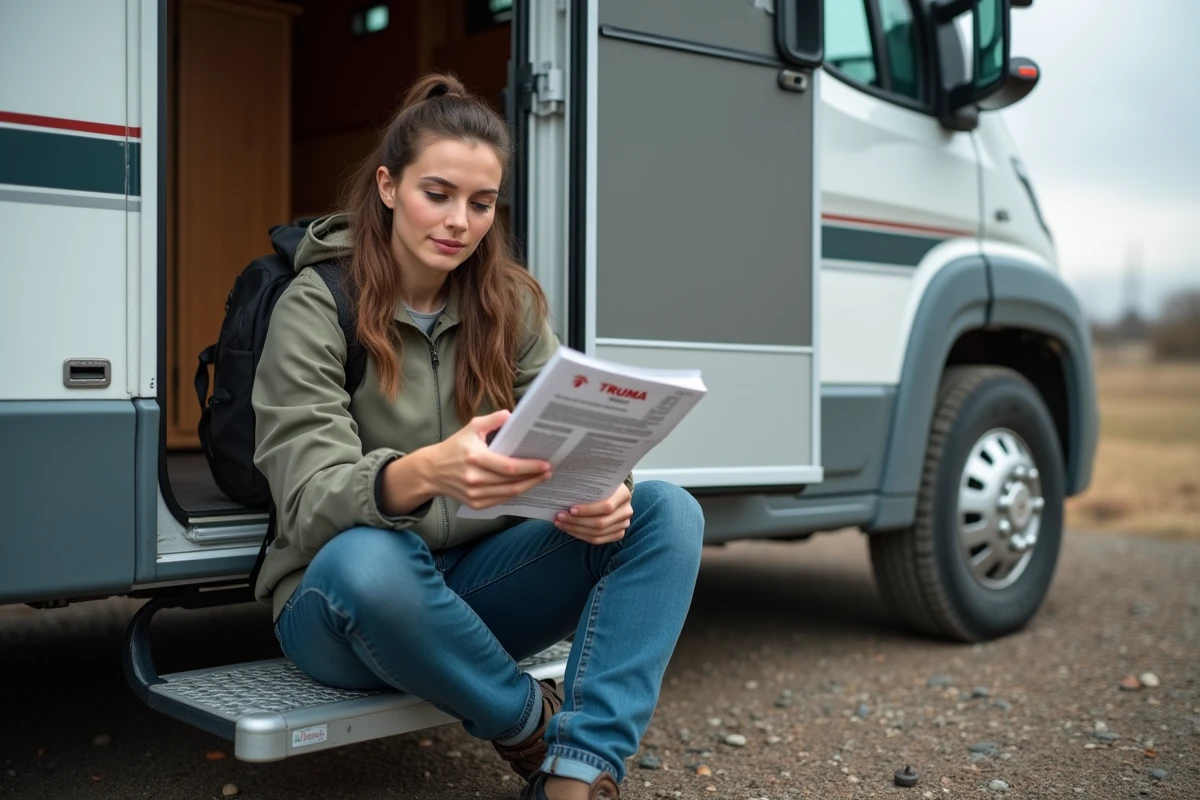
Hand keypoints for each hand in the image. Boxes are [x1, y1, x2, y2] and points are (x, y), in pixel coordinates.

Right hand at [424, 410, 552, 510]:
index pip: (508, 467)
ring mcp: (474, 494)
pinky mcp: (474, 504)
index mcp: (475, 457)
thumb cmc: (454, 447)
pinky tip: (525, 486)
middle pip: (511, 483)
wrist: (432, 471)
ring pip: (508, 494)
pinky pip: (500, 501)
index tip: (545, 464)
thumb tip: (511, 415)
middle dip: (533, 477)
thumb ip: (492, 420)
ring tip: (541, 478)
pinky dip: (514, 494)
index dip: (529, 467)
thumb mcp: (471, 428)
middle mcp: (474, 478)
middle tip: (548, 471)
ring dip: (528, 487)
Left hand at [554, 483, 632, 544]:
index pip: (606, 506)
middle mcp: (626, 511)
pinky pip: (597, 540)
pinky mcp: (618, 534)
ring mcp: (623, 524)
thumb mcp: (598, 482)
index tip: (570, 509)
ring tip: (561, 523)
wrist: (613, 494)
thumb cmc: (601, 486)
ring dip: (576, 530)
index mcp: (623, 494)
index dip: (588, 510)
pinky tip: (569, 529)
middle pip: (600, 522)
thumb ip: (587, 486)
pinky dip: (581, 536)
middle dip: (577, 521)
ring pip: (597, 533)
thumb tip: (565, 492)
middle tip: (560, 517)